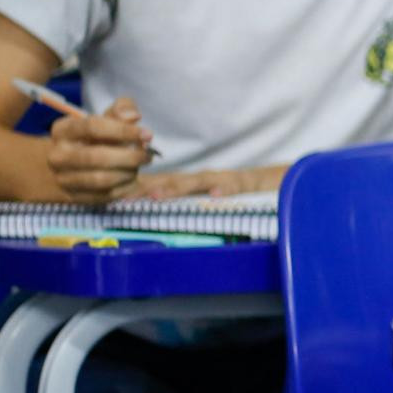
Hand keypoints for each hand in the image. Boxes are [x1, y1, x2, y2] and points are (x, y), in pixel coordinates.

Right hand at [46, 98, 151, 203]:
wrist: (72, 165)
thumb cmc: (96, 137)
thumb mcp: (105, 118)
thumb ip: (121, 111)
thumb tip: (133, 116)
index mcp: (63, 130)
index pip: (93, 127)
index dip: (123, 131)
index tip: (147, 134)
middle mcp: (58, 155)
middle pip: (96, 157)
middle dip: (130, 157)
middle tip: (147, 155)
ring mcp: (64, 178)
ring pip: (101, 180)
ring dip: (128, 173)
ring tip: (138, 166)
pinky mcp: (75, 197)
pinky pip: (105, 195)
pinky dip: (125, 188)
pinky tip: (132, 179)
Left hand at [125, 164, 279, 200]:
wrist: (279, 180)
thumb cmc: (242, 192)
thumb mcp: (210, 198)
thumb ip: (189, 202)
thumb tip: (157, 212)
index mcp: (193, 185)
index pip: (161, 185)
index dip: (137, 191)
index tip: (113, 199)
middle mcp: (204, 180)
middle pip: (172, 182)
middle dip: (146, 189)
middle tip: (122, 199)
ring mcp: (224, 180)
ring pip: (197, 182)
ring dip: (176, 188)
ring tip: (157, 195)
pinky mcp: (247, 183)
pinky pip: (235, 185)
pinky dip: (225, 188)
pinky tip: (216, 195)